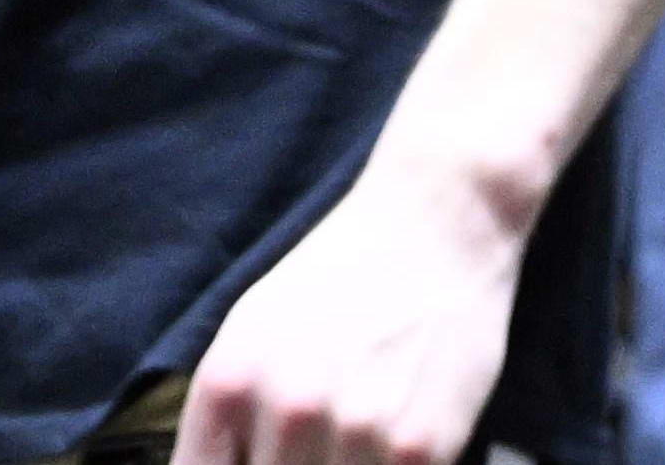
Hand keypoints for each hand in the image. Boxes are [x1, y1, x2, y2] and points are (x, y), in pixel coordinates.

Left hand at [173, 145, 530, 464]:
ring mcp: (358, 433)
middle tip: (309, 444)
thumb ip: (225, 417)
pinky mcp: (423, 449)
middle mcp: (288, 411)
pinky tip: (389, 440)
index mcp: (230, 382)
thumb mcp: (252, 330)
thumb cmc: (339, 275)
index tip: (252, 460)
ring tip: (353, 436)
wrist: (438, 223)